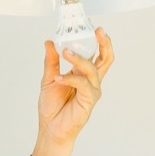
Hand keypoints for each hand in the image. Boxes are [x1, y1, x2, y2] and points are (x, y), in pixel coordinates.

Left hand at [31, 29, 114, 155]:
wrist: (50, 129)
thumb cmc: (52, 108)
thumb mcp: (48, 78)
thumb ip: (51, 61)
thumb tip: (50, 42)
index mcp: (82, 74)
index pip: (96, 53)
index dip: (97, 40)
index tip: (92, 26)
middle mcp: (90, 80)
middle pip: (106, 58)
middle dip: (105, 43)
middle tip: (98, 31)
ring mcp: (92, 90)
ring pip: (92, 68)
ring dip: (78, 59)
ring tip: (65, 52)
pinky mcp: (89, 100)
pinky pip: (83, 83)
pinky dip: (70, 78)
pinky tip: (58, 78)